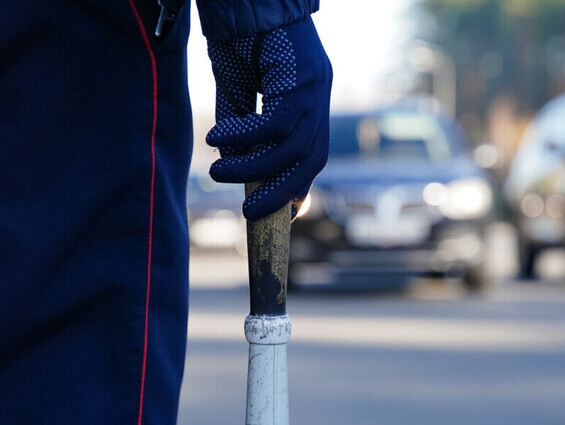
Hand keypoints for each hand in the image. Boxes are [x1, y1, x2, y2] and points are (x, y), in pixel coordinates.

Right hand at [206, 17, 331, 220]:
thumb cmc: (243, 41)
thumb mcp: (239, 92)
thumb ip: (240, 129)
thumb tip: (234, 167)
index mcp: (310, 106)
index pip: (311, 157)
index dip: (297, 188)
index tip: (280, 215)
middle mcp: (320, 101)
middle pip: (310, 161)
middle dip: (280, 191)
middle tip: (248, 211)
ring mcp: (316, 90)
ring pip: (292, 147)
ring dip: (253, 167)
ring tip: (217, 173)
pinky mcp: (302, 78)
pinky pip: (276, 123)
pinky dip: (246, 136)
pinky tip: (216, 138)